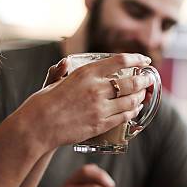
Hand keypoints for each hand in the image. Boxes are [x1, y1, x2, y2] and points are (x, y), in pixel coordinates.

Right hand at [12, 53, 153, 154]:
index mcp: (86, 72)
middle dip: (144, 80)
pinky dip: (132, 112)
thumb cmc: (42, 103)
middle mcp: (96, 88)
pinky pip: (123, 117)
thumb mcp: (54, 81)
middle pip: (131, 82)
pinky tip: (135, 109)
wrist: (37, 127)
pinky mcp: (100, 124)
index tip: (145, 59)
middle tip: (149, 78)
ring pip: (131, 101)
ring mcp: (100, 107)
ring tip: (144, 95)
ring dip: (141, 97)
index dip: (137, 59)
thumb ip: (63, 72)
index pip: (120, 61)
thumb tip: (65, 63)